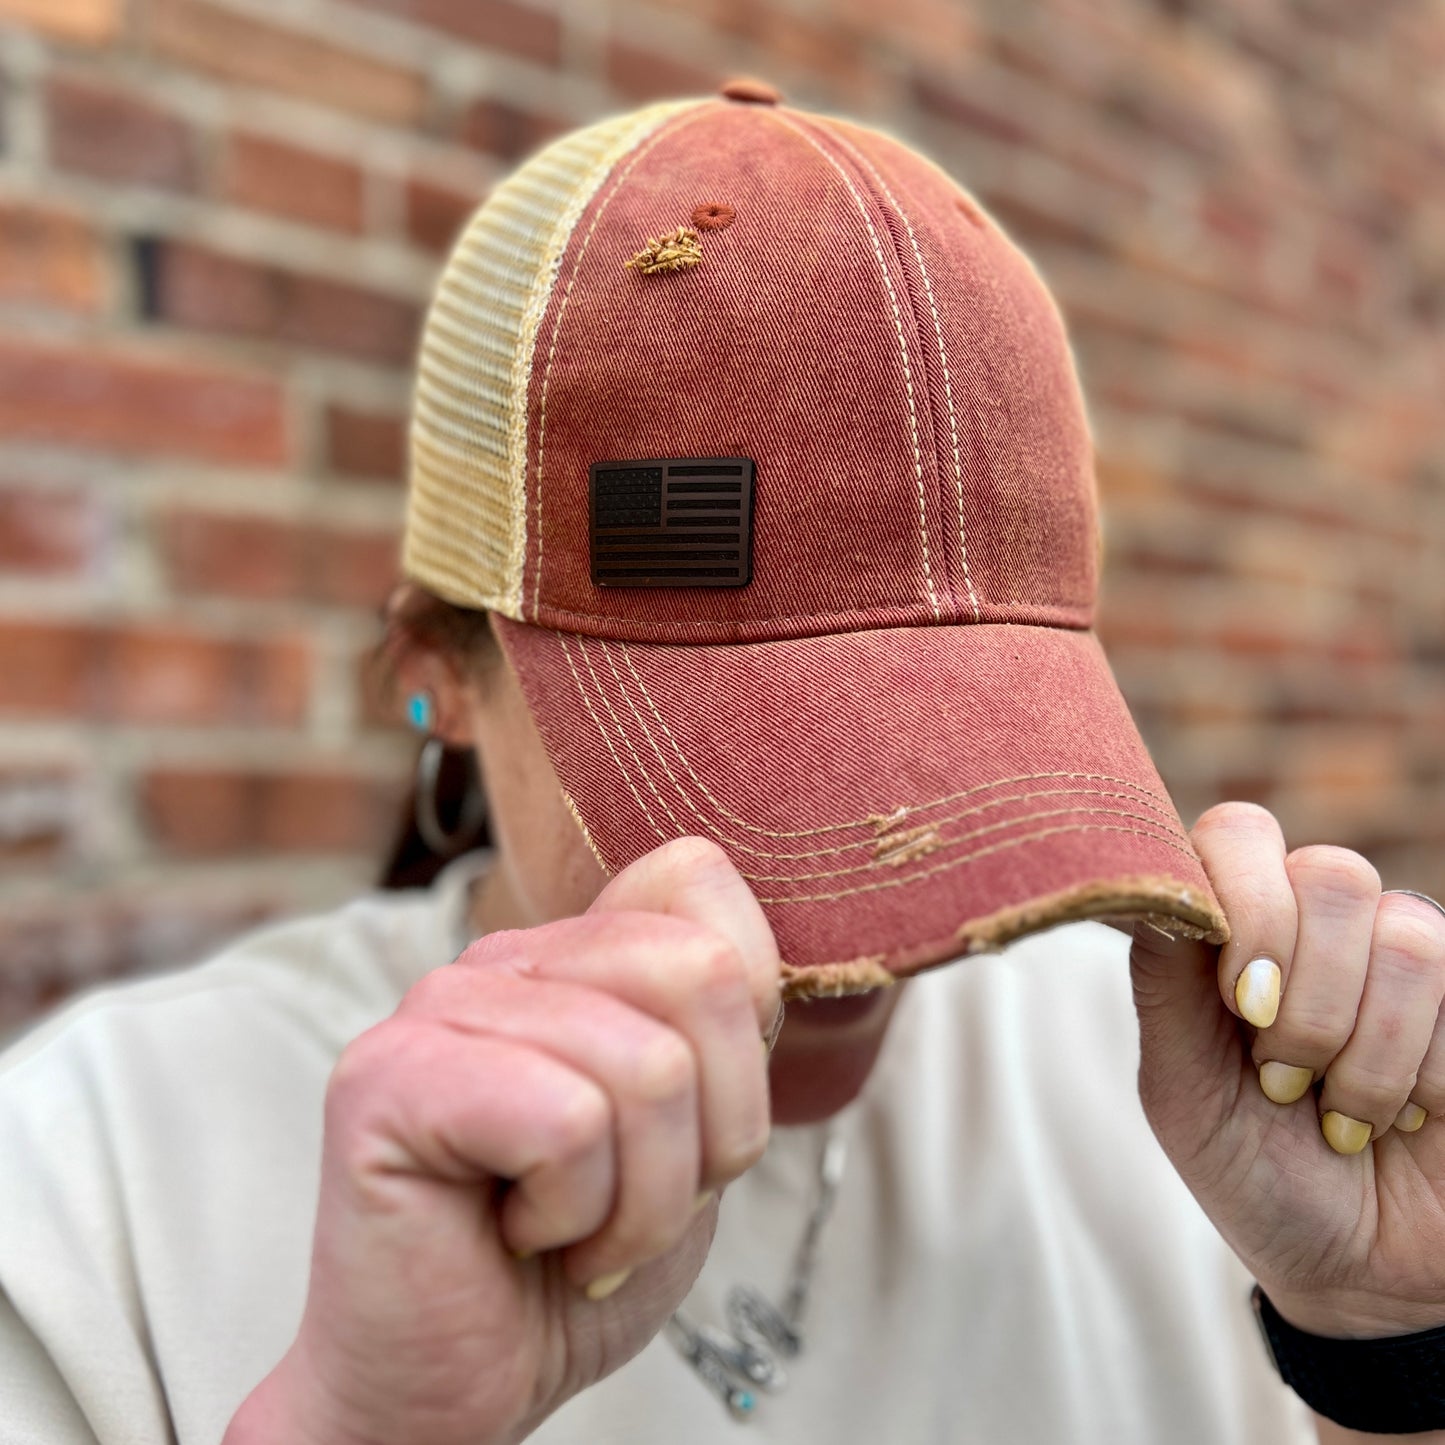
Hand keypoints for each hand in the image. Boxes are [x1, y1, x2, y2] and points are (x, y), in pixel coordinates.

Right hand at [225, 837, 780, 1444]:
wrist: (455, 1393)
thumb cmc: (577, 1260)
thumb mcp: (696, 1132)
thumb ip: (717, 1017)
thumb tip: (726, 918)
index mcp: (572, 951)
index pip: (700, 882)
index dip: (740, 1034)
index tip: (686, 1130)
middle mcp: (501, 957)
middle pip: (700, 972)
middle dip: (710, 1131)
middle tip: (632, 1198)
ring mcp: (437, 1006)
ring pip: (649, 1067)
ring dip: (641, 1199)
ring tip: (569, 1231)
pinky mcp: (388, 1079)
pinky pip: (569, 1122)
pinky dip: (572, 1213)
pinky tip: (512, 1234)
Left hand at [1130, 801, 1444, 1339]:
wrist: (1354, 1274)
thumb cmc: (1250, 1170)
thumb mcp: (1180, 1088)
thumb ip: (1164, 981)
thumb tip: (1162, 885)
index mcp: (1234, 927)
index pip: (1238, 834)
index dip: (1246, 902)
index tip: (1241, 1001)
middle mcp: (1319, 923)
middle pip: (1330, 874)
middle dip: (1307, 997)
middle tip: (1283, 1076)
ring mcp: (1405, 956)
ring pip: (1404, 934)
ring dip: (1363, 1050)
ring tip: (1337, 1110)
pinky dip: (1417, 1077)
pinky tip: (1401, 1118)